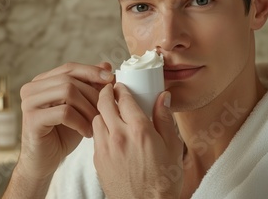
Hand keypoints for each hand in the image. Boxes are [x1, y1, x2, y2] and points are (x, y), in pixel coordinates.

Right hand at [16, 62, 113, 181]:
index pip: (70, 68)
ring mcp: (29, 103)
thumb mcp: (81, 106)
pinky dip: (81, 121)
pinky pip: (64, 112)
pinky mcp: (32, 119)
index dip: (91, 71)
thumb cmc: (64, 133)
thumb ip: (90, 86)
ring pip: (67, 92)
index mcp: (42, 81)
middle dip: (92, 93)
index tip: (111, 79)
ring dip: (88, 107)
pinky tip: (87, 132)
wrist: (46, 161)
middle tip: (105, 110)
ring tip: (96, 122)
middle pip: (70, 79)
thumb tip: (107, 66)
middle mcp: (32, 88)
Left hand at [92, 83, 183, 198]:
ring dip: (101, 111)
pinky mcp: (98, 160)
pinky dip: (99, 128)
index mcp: (140, 130)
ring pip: (96, 118)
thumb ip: (165, 118)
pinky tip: (108, 131)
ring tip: (109, 111)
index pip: (124, 98)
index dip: (121, 88)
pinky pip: (94, 136)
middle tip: (110, 89)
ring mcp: (105, 148)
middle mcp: (119, 136)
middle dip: (105, 92)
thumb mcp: (172, 147)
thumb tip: (163, 97)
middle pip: (104, 103)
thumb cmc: (163, 180)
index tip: (122, 86)